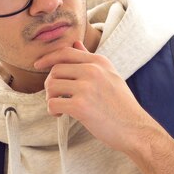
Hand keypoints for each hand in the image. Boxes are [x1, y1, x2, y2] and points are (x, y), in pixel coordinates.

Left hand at [34, 41, 161, 152]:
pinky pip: (53, 103)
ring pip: (51, 85)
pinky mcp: (80, 106)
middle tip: (56, 96)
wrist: (135, 129)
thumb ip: (90, 59)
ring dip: (51, 97)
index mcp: (99, 61)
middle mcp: (93, 70)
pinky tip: (61, 114)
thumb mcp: (110, 75)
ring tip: (60, 106)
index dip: (48, 57)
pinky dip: (52, 110)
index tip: (38, 64)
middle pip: (55, 69)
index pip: (66, 52)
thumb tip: (75, 43)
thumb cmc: (121, 105)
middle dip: (50, 84)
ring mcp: (86, 88)